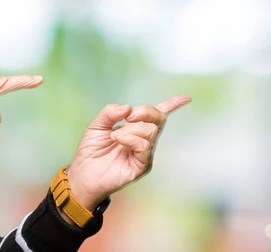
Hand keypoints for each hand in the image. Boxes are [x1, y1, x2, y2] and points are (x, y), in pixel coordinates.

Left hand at [66, 95, 190, 209]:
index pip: (157, 114)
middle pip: (159, 118)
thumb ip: (110, 113)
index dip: (173, 104)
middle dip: (145, 111)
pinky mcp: (142, 166)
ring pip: (151, 131)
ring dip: (131, 129)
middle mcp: (144, 139)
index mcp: (135, 127)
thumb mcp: (97, 125)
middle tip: (128, 117)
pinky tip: (117, 139)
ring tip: (114, 135)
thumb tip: (128, 107)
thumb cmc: (92, 150)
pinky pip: (144, 146)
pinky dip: (130, 138)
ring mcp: (145, 153)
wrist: (84, 172)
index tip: (186, 97)